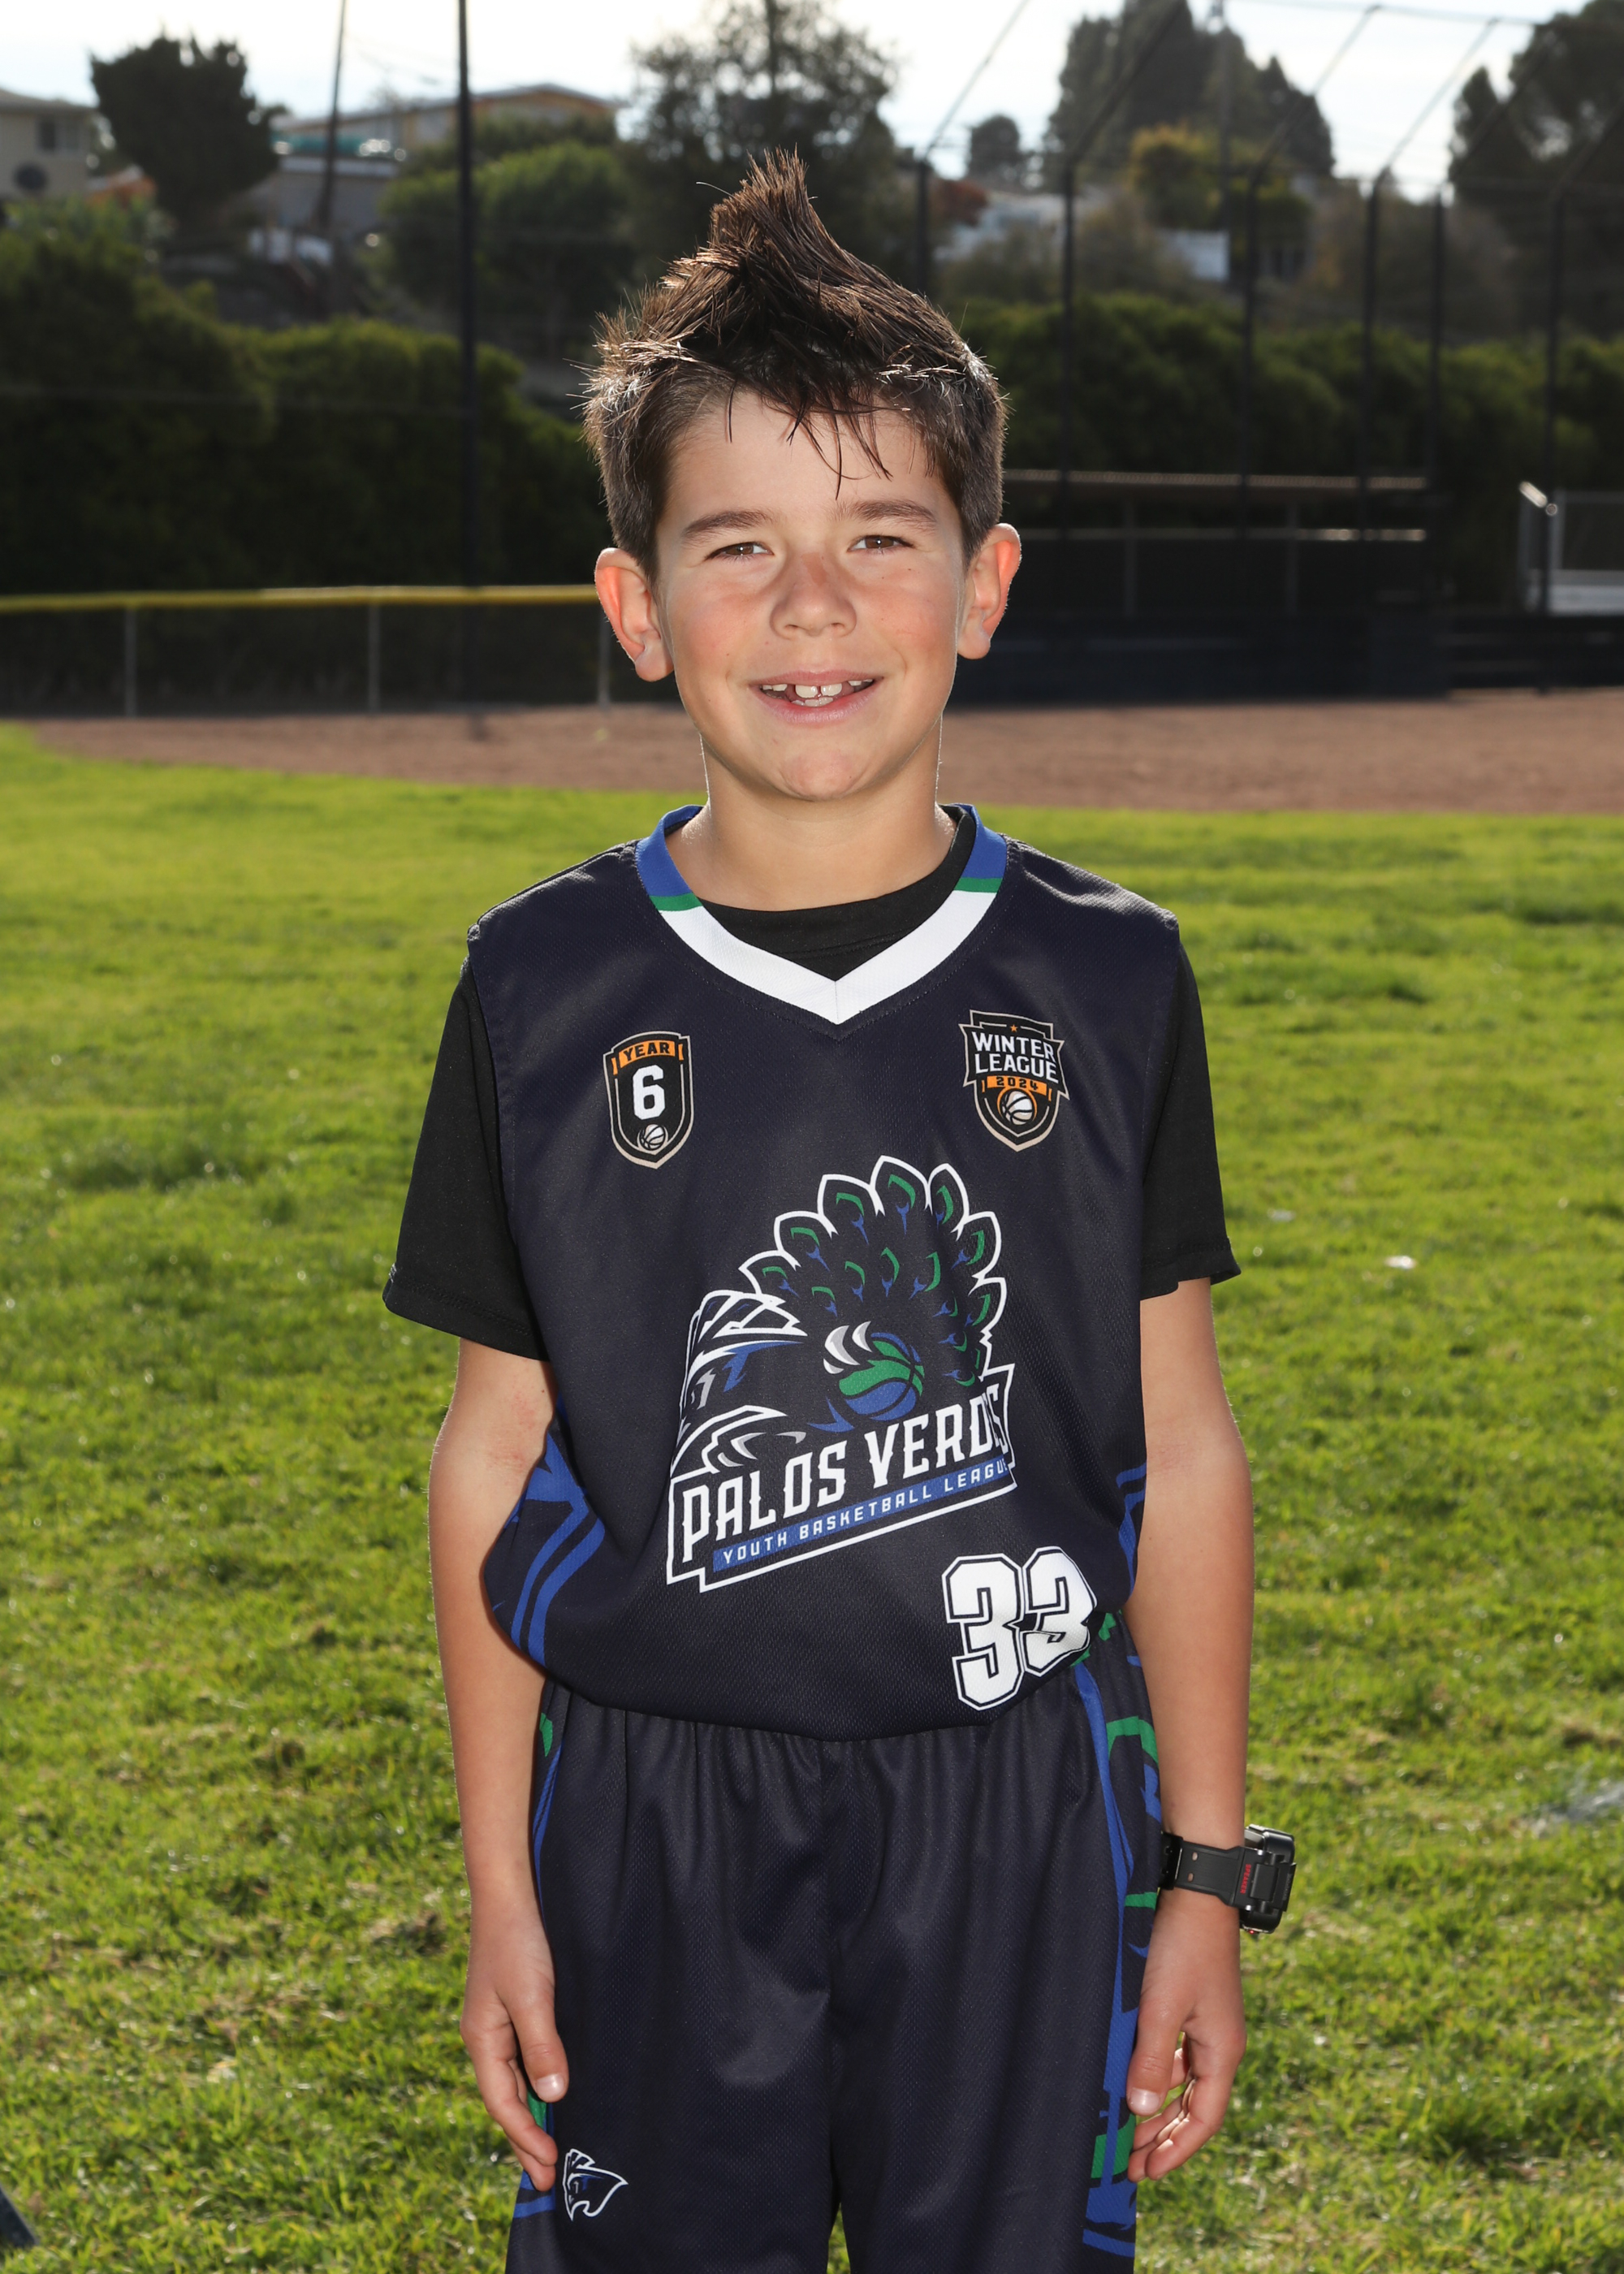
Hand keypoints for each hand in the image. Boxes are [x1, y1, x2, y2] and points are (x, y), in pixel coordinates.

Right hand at [461, 1888, 569, 2193]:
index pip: (501, 2103)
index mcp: (481, 2039)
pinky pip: (522, 2060)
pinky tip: (552, 2094)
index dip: (525, 2137)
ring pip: (514, 2082)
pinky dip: (535, 2085)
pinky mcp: (514, 2008)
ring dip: (531, 2115)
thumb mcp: (533, 1995)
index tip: (549, 2167)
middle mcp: (486, 2037)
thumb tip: (552, 2097)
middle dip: (525, 2139)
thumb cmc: (519, 1940)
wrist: (511, 1892)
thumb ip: (541, 2045)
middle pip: (505, 2100)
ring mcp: (498, 2023)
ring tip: (550, 2149)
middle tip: (548, 2179)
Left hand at [1124, 1888, 1245, 2180]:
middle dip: (1165, 2137)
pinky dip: (1157, 2076)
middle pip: (1196, 2106)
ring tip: (1129, 2133)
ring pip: (1184, 2082)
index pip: (1205, 2119)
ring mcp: (1208, 2024)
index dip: (1177, 2150)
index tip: (1146, 2172)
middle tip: (1130, 2163)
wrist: (1195, 1890)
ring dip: (1159, 2109)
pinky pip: (1177, 2056)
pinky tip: (1134, 2080)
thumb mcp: (1160, 2006)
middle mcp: (1220, 2043)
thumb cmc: (1181, 1946)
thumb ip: (1150, 2058)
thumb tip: (1139, 2112)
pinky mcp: (1193, 2004)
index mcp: (1222, 2051)